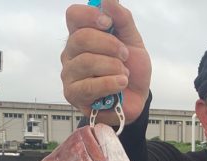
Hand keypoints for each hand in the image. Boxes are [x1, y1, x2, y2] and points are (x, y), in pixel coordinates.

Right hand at [61, 0, 151, 125]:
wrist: (137, 98)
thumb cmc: (131, 70)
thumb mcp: (133, 41)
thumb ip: (122, 19)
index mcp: (81, 35)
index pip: (73, 15)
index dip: (90, 16)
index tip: (109, 23)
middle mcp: (71, 53)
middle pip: (81, 38)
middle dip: (110, 45)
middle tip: (125, 56)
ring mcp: (69, 74)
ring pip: (86, 62)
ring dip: (113, 67)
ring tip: (125, 74)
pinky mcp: (73, 95)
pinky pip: (89, 86)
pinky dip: (109, 83)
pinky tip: (121, 84)